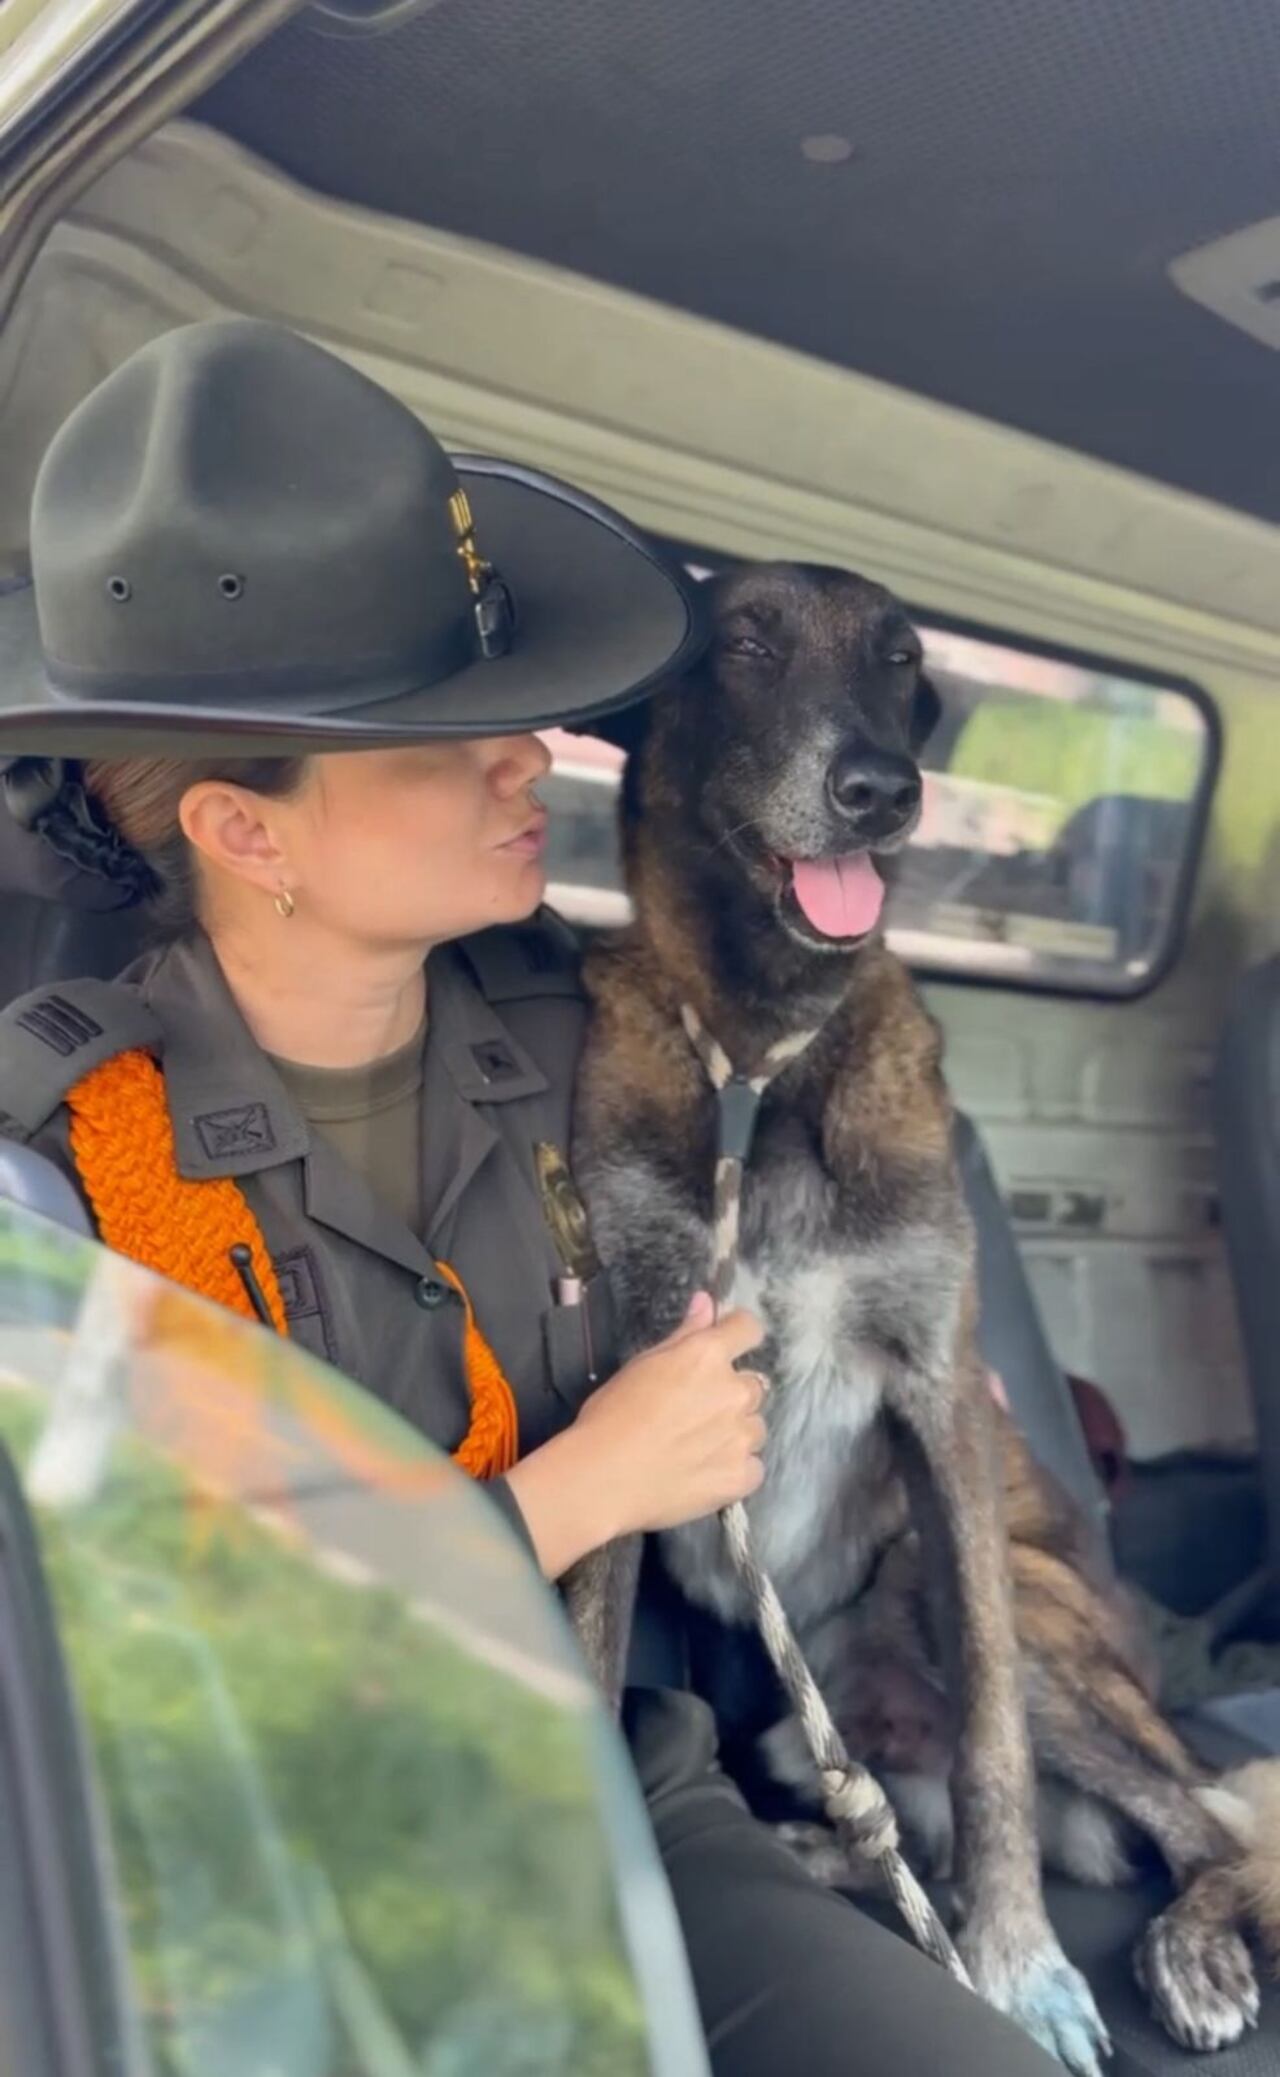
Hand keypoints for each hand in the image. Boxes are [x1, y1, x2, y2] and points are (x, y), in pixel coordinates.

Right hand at [504, 1292, 766, 1577]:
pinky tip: (705, 1472)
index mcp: (707, 1356)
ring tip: (696, 1447)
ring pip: (754, 1427)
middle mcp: (733, 1391)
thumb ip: (684, 1333)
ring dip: (734, 1433)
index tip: (726, 1347)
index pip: (748, 1329)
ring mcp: (741, 1436)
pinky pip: (753, 1466)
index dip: (738, 1335)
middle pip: (753, 1385)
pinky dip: (735, 1469)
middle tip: (695, 1413)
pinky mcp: (741, 1476)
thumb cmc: (611, 1416)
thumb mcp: (642, 1364)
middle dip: (730, 1395)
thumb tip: (707, 1302)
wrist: (602, 1477)